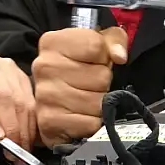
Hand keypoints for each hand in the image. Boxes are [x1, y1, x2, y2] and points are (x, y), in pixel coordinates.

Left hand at [0, 50, 36, 157]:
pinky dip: (31, 122)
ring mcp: (6, 66)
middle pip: (4, 96)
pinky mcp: (20, 75)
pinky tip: (29, 138)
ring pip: (20, 99)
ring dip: (23, 128)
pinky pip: (31, 100)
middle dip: (10, 128)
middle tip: (12, 151)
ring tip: (21, 150)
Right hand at [32, 26, 127, 146]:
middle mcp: (44, 66)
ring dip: (99, 104)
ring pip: (98, 102)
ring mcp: (45, 95)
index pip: (96, 46)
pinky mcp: (49, 122)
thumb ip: (114, 40)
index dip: (105, 57)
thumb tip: (119, 56)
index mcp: (52, 43)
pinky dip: (92, 123)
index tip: (96, 62)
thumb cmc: (79, 71)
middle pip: (101, 76)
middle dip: (103, 83)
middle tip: (91, 85)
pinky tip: (81, 116)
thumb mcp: (98, 45)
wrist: (56, 106)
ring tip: (87, 100)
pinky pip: (91, 123)